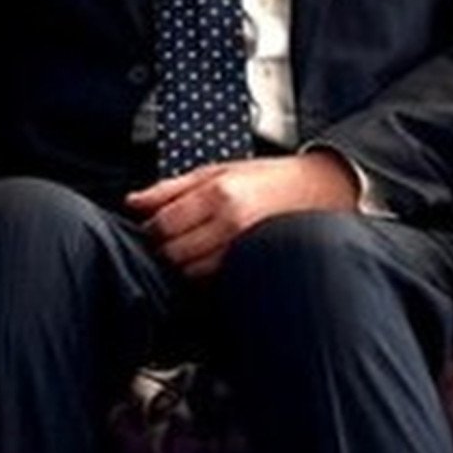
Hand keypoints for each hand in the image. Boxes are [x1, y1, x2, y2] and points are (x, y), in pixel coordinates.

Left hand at [124, 149, 355, 277]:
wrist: (319, 190)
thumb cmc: (266, 178)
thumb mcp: (215, 171)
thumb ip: (169, 189)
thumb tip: (132, 203)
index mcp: (217, 195)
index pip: (164, 225)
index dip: (150, 230)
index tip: (151, 228)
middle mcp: (232, 224)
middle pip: (175, 253)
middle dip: (165, 249)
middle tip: (170, 240)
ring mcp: (247, 249)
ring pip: (194, 273)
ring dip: (184, 265)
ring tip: (192, 248)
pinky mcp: (257, 266)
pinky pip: (217, 281)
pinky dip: (206, 275)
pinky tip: (211, 260)